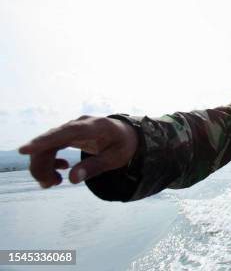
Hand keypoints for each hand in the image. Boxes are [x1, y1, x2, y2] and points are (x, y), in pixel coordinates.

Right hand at [18, 115, 138, 188]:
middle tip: (50, 185)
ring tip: (54, 182)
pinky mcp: (68, 134)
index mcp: (94, 127)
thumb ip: (95, 167)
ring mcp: (73, 128)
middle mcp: (79, 124)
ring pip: (47, 145)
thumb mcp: (115, 158)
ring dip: (44, 165)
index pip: (65, 132)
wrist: (127, 134)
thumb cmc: (123, 145)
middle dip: (42, 165)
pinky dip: (50, 160)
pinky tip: (61, 170)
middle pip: (50, 142)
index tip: (24, 150)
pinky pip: (51, 146)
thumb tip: (72, 179)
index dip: (44, 141)